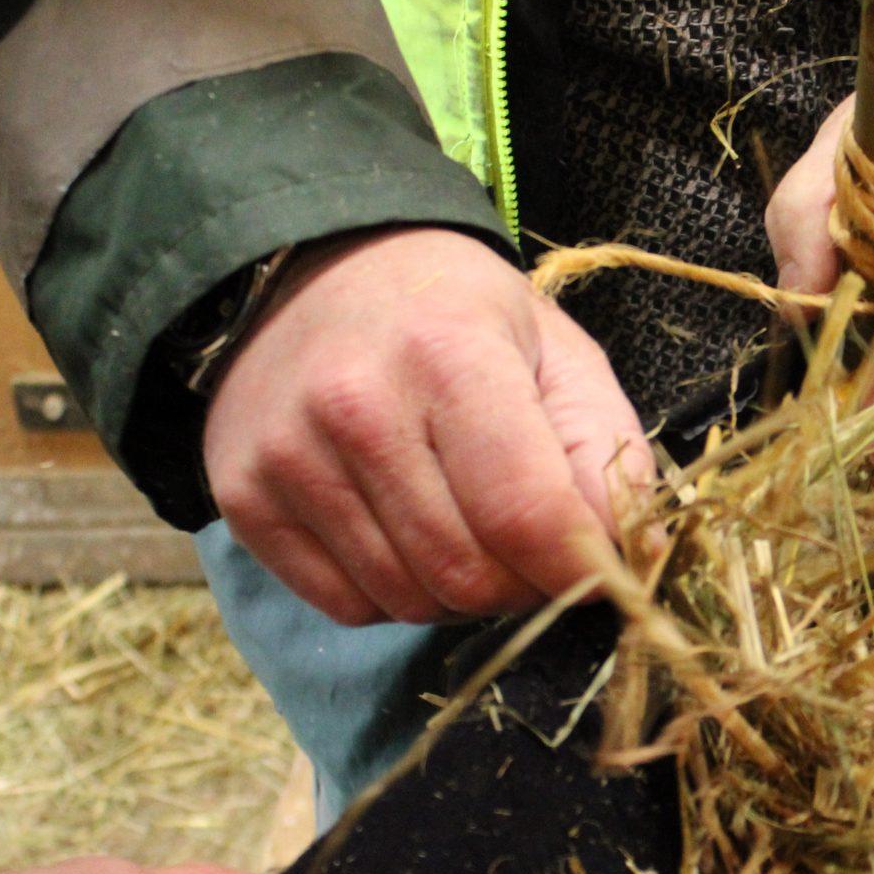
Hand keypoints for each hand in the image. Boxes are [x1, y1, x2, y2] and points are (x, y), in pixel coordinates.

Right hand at [203, 227, 653, 627]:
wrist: (310, 268)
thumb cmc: (454, 314)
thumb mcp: (555, 350)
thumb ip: (607, 449)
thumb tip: (630, 553)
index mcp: (447, 356)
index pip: (526, 517)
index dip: (579, 568)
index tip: (599, 568)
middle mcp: (355, 408)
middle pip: (467, 576)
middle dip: (521, 585)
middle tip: (529, 544)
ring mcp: (288, 458)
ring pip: (409, 601)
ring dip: (458, 592)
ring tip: (463, 523)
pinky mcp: (243, 499)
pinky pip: (345, 605)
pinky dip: (391, 593)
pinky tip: (400, 530)